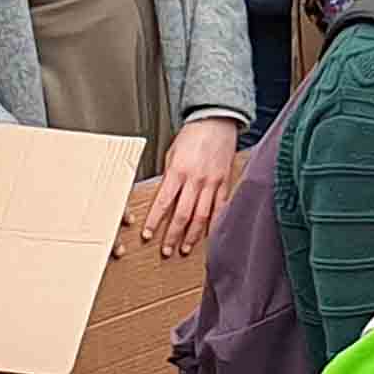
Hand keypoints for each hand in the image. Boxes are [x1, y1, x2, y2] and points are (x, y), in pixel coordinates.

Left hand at [141, 115, 239, 253]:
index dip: (155, 221)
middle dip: (173, 235)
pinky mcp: (224, 183)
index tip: (148, 235)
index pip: (163, 202)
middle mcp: (195, 179)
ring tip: (186, 248)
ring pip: (202, 216)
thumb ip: (169, 177)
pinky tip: (208, 235)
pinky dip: (214, 223)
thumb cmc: (192, 135)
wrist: (216, 122)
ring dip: (192, 235)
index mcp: (178, 171)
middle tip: (167, 250)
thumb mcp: (172, 154)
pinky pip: (219, 208)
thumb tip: (163, 198)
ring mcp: (212, 183)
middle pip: (183, 214)